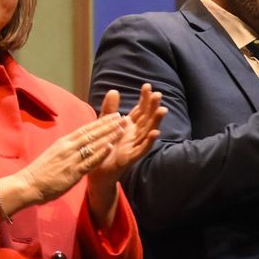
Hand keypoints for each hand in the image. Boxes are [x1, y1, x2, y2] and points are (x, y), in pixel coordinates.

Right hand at [0, 111, 125, 217]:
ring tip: (122, 128)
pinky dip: (100, 153)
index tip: (113, 115)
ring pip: (93, 144)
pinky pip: (89, 161)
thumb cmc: (40, 172)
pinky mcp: (73, 172)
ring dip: (108, 135)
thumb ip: (67, 148)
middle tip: (123, 116)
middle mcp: (68, 147)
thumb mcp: (55, 154)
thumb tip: (78, 144)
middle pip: (91, 133)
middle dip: (108, 124)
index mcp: (64, 142)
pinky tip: (110, 147)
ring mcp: (71, 159)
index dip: (101, 122)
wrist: (27, 184)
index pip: (86, 129)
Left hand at [85, 86, 165, 225]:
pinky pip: (142, 149)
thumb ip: (109, 109)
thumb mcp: (105, 125)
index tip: (147, 86)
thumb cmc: (103, 148)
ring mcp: (134, 146)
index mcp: (129, 127)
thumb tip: (114, 90)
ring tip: (162, 110)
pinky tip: (155, 132)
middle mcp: (135, 135)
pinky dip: (149, 141)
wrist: (97, 172)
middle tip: (158, 94)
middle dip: (152, 107)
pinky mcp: (131, 158)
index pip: (140, 110)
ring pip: (148, 132)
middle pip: (147, 119)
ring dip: (156, 122)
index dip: (144, 99)